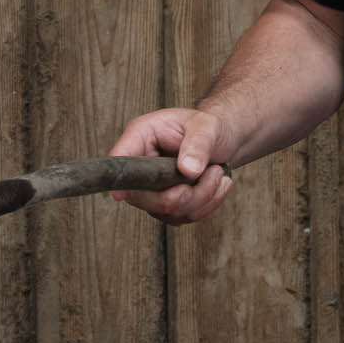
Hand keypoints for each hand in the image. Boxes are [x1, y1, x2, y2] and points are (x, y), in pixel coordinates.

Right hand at [107, 107, 234, 224]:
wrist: (223, 142)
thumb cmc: (209, 127)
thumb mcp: (207, 125)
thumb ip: (198, 144)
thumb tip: (188, 170)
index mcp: (142, 136)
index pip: (121, 159)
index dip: (120, 179)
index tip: (121, 195)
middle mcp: (142, 164)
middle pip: (143, 196)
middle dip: (183, 193)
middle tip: (213, 173)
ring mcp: (152, 189)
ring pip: (168, 210)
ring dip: (202, 197)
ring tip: (217, 173)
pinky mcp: (166, 204)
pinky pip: (182, 217)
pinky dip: (206, 205)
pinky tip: (217, 184)